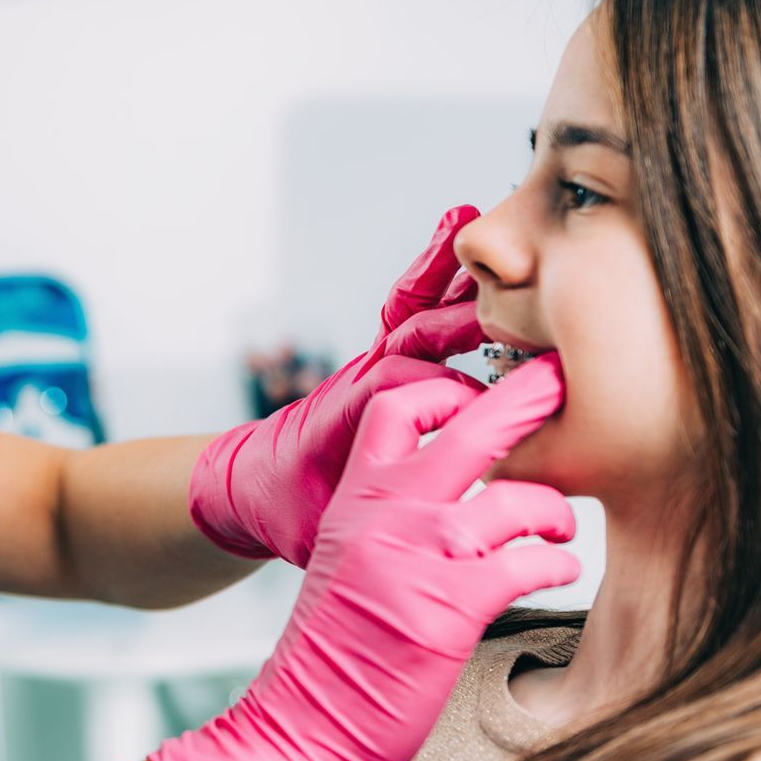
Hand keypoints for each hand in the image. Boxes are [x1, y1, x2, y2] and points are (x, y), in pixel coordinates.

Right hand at [151, 355, 579, 760]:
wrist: (300, 723)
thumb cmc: (332, 650)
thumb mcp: (345, 562)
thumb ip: (384, 521)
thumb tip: (447, 503)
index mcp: (354, 499)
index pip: (398, 409)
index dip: (448, 394)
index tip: (484, 398)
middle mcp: (383, 515)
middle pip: (469, 431)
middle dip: (525, 401)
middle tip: (560, 384)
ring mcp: (415, 558)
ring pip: (514, 500)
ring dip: (554, 511)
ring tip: (562, 529)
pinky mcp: (446, 610)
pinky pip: (526, 566)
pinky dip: (556, 567)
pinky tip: (560, 572)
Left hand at [191, 205, 488, 566]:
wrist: (252, 490)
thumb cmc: (291, 514)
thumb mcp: (322, 532)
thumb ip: (361, 529)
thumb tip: (402, 542)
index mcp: (348, 419)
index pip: (403, 391)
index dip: (447, 391)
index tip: (497, 397)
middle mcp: (364, 383)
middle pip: (414, 337)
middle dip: (458, 314)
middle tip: (509, 285)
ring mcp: (373, 365)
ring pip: (414, 310)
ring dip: (442, 270)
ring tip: (469, 218)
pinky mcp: (382, 361)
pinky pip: (411, 306)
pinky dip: (432, 268)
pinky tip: (455, 221)